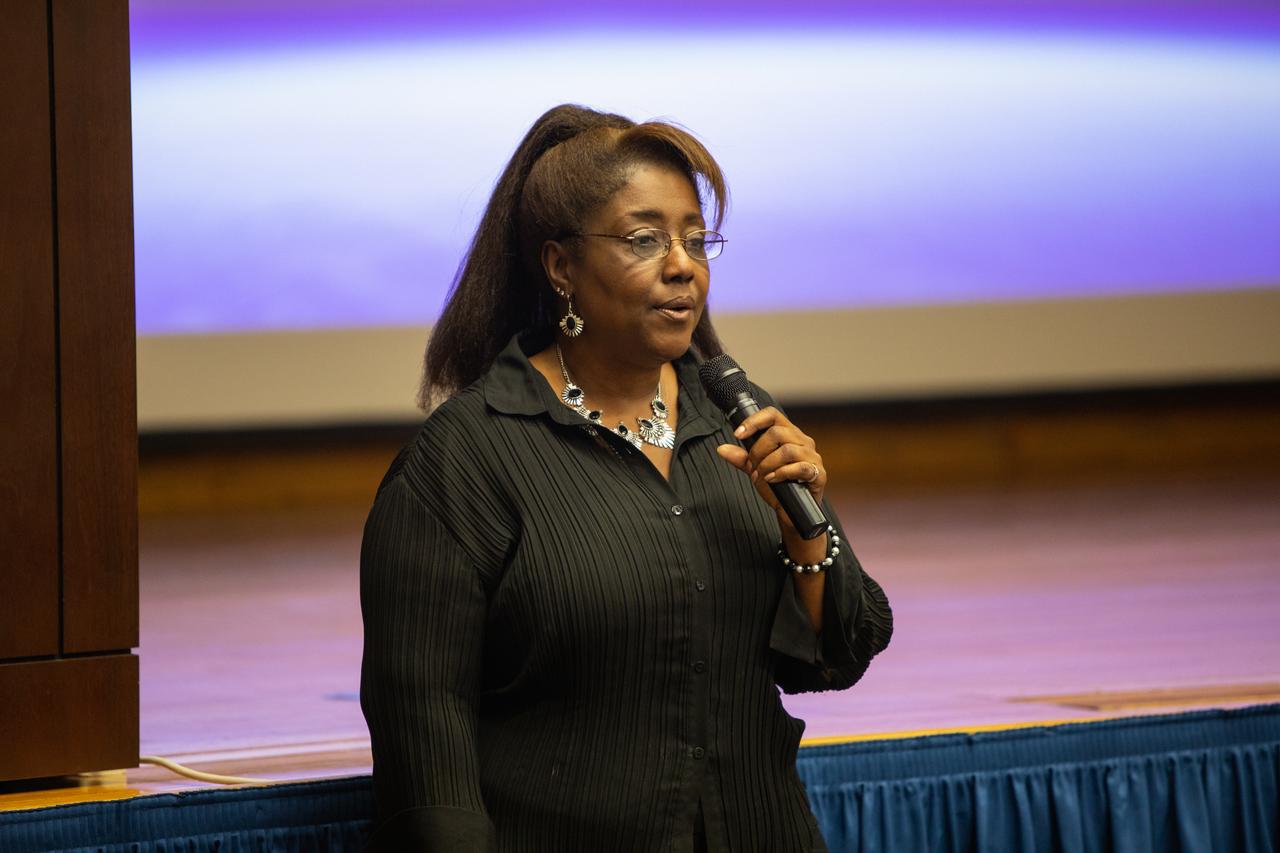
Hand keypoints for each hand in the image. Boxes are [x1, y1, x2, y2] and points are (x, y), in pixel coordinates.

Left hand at [715, 406, 826, 530]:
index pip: (772, 415)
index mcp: (789, 434)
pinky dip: (782, 474)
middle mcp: (803, 441)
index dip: (754, 421)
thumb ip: (741, 459)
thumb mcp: (755, 470)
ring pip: (787, 450)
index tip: (738, 434)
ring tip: (762, 476)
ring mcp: (812, 457)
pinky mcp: (818, 473)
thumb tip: (722, 449)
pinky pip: (800, 467)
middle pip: (777, 432)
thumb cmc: (778, 487)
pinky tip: (773, 480)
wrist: (792, 512)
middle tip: (753, 467)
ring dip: (768, 465)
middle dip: (758, 451)